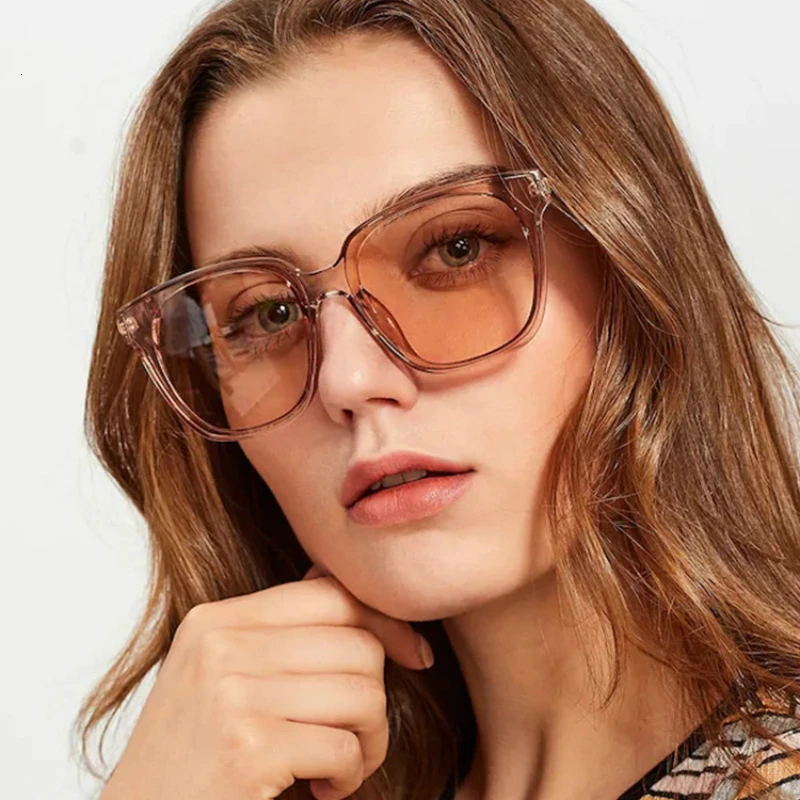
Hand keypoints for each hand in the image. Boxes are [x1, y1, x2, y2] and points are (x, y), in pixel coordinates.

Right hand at [99, 565, 433, 799]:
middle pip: (357, 645)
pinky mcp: (247, 748)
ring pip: (362, 694)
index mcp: (218, 620)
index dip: (387, 622)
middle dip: (378, 697)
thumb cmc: (193, 757)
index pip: (332, 594)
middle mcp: (221, 646)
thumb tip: (345, 588)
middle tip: (359, 738)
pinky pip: (344, 747)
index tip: (415, 654)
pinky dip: (350, 775)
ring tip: (342, 766)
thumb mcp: (220, 675)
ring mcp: (230, 694)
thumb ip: (276, 633)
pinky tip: (323, 789)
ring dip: (370, 742)